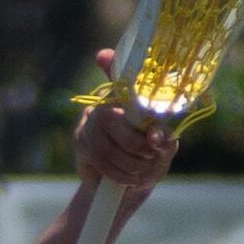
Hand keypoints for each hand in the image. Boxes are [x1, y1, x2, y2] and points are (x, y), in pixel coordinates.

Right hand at [72, 52, 176, 189]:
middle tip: (151, 155)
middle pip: (116, 119)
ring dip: (132, 164)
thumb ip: (164, 139)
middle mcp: (103, 104)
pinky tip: (131, 178)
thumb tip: (155, 136)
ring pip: (110, 147)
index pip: (117, 74)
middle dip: (140, 144)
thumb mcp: (163, 148)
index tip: (103, 57)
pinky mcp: (80, 145)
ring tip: (143, 171)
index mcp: (127, 98)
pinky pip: (102, 162)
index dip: (110, 64)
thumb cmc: (148, 159)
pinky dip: (121, 174)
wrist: (124, 187)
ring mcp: (88, 124)